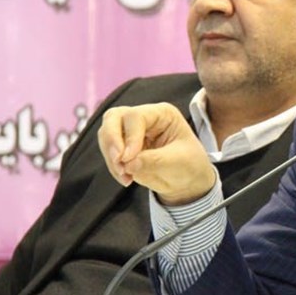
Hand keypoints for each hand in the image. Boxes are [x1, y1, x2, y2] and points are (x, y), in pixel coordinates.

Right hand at [97, 102, 215, 205]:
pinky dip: (113, 167)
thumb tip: (128, 164)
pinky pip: (108, 152)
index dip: (130, 137)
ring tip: (126, 176)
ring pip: (106, 134)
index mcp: (162, 114)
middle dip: (111, 140)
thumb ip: (153, 160)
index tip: (129, 158)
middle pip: (114, 117)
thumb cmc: (189, 165)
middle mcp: (144, 117)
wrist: (187, 180)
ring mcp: (130, 131)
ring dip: (111, 157)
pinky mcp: (122, 147)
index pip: (136, 116)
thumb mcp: (178, 162)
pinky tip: (127, 179)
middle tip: (118, 162)